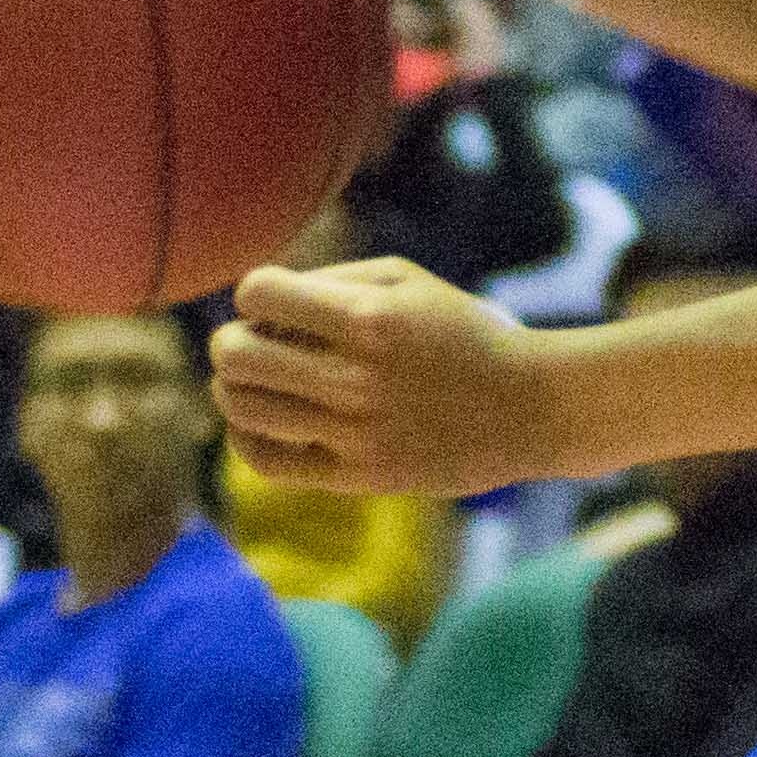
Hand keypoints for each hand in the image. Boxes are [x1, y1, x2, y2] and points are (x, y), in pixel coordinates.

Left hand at [211, 261, 565, 499]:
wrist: (528, 408)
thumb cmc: (462, 332)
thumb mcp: (408, 280)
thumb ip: (331, 279)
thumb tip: (258, 300)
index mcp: (370, 318)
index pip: (259, 294)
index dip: (254, 293)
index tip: (273, 303)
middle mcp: (358, 377)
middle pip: (238, 355)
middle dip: (228, 341)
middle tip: (246, 342)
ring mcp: (356, 432)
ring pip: (244, 409)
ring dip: (231, 387)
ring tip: (251, 380)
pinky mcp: (359, 476)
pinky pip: (269, 461)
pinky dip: (245, 437)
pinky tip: (257, 421)